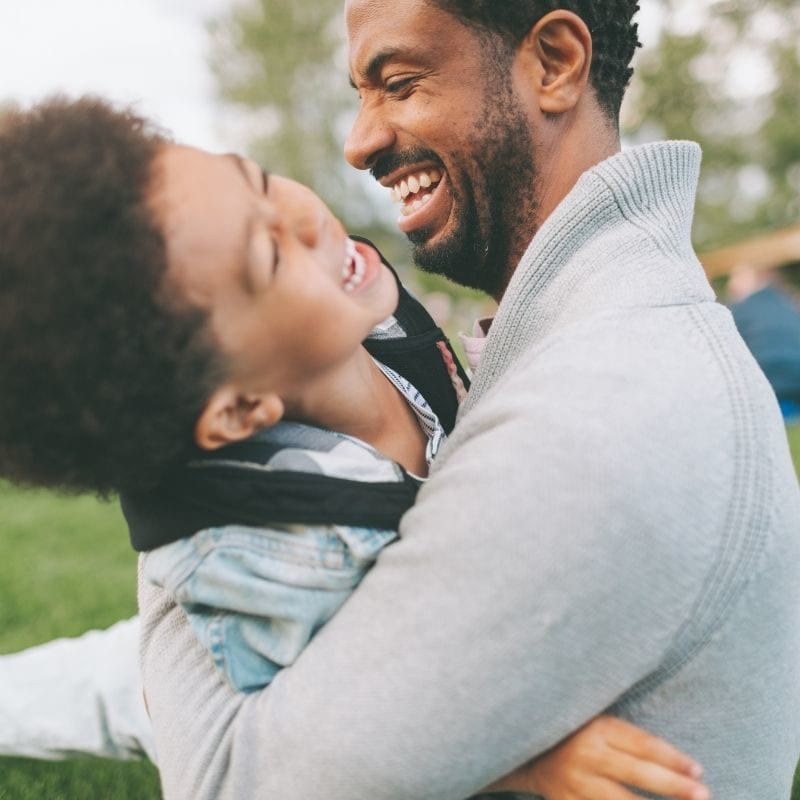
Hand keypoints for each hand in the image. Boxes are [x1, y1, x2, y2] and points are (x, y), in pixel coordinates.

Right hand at [485, 716, 709, 799]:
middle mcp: (586, 755)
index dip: (671, 758)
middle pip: (637, 773)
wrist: (521, 748)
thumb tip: (671, 756)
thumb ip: (622, 734)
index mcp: (594, 728)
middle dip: (673, 786)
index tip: (698, 770)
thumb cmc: (569, 727)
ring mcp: (576, 783)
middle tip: (704, 795)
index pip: (641, 744)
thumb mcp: (591, 718)